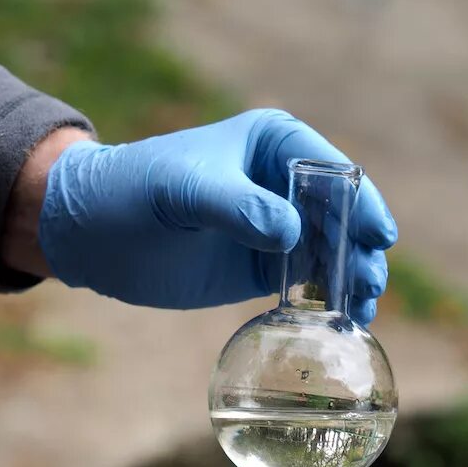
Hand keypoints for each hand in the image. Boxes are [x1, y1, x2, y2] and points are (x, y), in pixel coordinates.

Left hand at [33, 109, 397, 324]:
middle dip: (362, 247)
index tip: (377, 235)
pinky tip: (346, 322)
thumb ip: (237, 207)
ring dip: (353, 278)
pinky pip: (309, 284)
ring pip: (333, 252)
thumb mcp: (181, 192)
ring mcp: (277, 228)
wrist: (89, 235)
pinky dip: (329, 301)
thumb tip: (292, 233)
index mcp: (271, 144)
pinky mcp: (263, 268)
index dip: (360, 201)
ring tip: (364, 309)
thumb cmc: (131, 192)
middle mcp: (282, 183)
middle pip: (343, 214)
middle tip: (370, 282)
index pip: (331, 169)